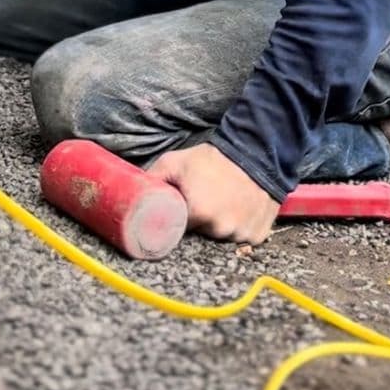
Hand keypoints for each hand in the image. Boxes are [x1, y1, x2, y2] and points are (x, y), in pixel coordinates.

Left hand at [149, 142, 278, 244]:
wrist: (257, 151)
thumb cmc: (214, 158)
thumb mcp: (175, 162)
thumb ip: (151, 179)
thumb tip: (131, 194)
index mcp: (197, 213)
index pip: (178, 230)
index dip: (178, 219)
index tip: (182, 209)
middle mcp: (220, 229)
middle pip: (201, 235)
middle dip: (199, 222)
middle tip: (205, 200)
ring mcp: (241, 234)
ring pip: (222, 238)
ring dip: (220, 225)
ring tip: (224, 203)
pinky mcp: (258, 234)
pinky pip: (243, 238)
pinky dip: (241, 227)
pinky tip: (239, 209)